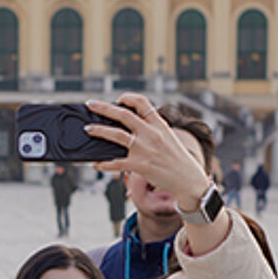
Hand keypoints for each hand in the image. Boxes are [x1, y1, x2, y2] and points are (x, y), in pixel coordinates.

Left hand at [84, 94, 209, 207]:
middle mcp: (151, 133)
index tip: (118, 99)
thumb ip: (152, 130)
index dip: (127, 98)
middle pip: (123, 115)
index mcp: (159, 124)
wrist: (189, 180)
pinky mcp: (139, 165)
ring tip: (88, 129)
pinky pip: (115, 162)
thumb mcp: (169, 138)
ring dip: (99, 130)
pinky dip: (103, 163)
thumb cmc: (178, 160)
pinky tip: (95, 163)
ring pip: (116, 135)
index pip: (142, 102)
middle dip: (104, 108)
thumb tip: (130, 127)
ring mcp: (144, 149)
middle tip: (90, 104)